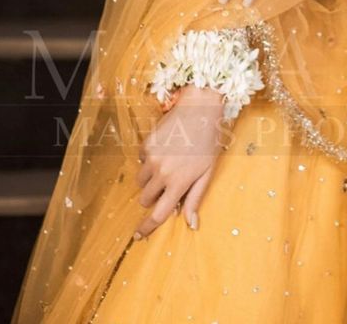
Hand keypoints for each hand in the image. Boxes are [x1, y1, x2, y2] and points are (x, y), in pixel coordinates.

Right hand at [134, 85, 225, 237]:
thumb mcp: (207, 172)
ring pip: (141, 181)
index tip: (138, 236)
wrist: (199, 109)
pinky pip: (141, 161)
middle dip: (153, 197)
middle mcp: (162, 172)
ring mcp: (152, 158)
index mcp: (179, 182)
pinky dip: (149, 161)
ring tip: (169, 164)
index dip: (147, 228)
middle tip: (168, 184)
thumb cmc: (208, 142)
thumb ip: (195, 198)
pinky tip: (165, 149)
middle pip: (145, 199)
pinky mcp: (146, 144)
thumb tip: (191, 224)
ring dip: (150, 180)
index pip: (158, 214)